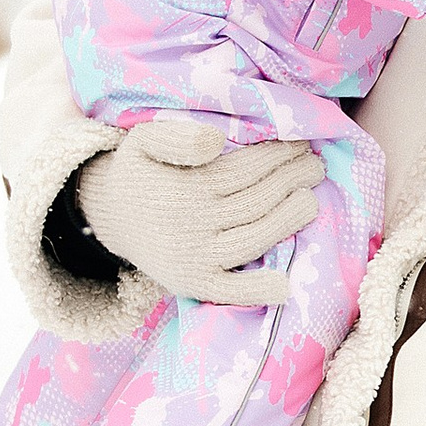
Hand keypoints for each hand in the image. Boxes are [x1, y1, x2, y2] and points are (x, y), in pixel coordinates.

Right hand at [73, 115, 326, 304]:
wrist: (109, 215)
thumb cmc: (138, 172)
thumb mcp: (143, 140)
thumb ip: (176, 135)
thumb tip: (216, 142)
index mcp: (184, 188)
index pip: (246, 170)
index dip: (279, 155)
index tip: (302, 143)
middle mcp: (191, 224)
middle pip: (257, 201)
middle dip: (293, 179)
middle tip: (315, 166)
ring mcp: (194, 257)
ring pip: (255, 237)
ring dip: (291, 218)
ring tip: (311, 199)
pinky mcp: (193, 283)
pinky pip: (230, 290)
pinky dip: (257, 289)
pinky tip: (284, 283)